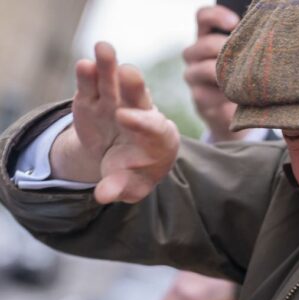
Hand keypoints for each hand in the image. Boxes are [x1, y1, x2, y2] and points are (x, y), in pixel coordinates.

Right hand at [50, 42, 179, 203]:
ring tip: (103, 48)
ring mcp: (116, 104)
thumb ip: (119, 189)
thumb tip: (102, 196)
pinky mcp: (93, 101)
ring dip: (109, 66)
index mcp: (158, 138)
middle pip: (139, 97)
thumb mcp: (130, 187)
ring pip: (115, 83)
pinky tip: (84, 64)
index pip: (154, 127)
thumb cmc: (134, 175)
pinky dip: (88, 75)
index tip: (125, 118)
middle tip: (128, 74)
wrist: (122, 161)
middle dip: (134, 86)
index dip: (141, 121)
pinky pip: (92, 86)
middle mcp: (140, 115)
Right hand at [183, 6, 246, 141]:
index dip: (216, 16)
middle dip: (228, 50)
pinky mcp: (198, 98)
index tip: (235, 23)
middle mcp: (195, 55)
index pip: (203, 17)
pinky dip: (226, 94)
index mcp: (206, 37)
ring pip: (205, 68)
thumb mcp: (243, 60)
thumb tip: (264, 35)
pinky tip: (239, 96)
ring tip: (243, 79)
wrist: (231, 115)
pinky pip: (209, 93)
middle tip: (247, 58)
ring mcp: (193, 77)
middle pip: (205, 43)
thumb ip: (245, 46)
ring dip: (226, 73)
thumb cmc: (242, 80)